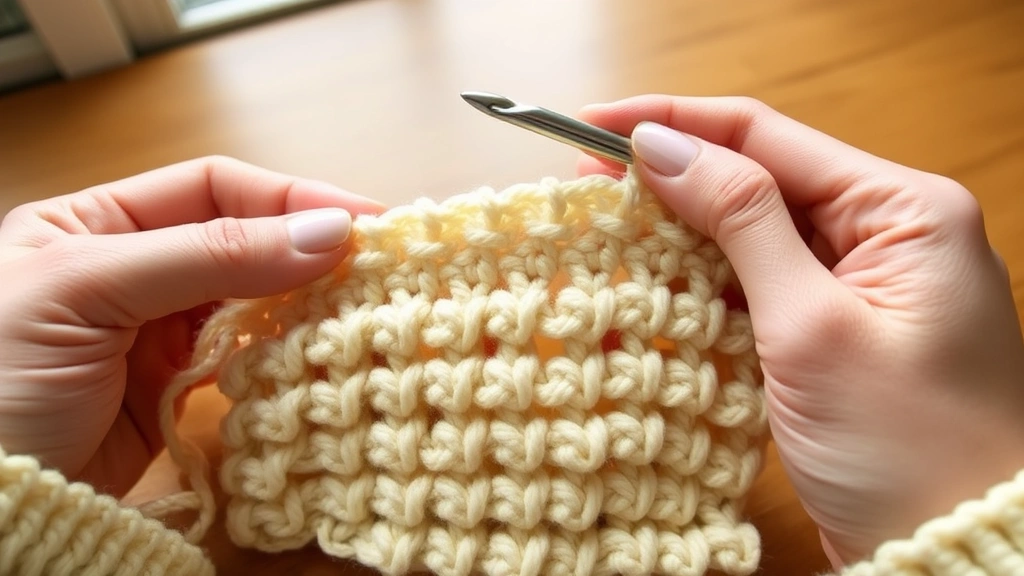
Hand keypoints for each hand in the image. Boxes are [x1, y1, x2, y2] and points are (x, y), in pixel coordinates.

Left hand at [0, 156, 383, 497]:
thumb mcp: (87, 291)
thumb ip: (209, 255)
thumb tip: (329, 231)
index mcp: (94, 223)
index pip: (212, 190)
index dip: (289, 199)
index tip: (361, 222)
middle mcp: (131, 270)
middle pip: (240, 241)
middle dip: (306, 249)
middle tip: (378, 266)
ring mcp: (153, 333)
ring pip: (250, 300)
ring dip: (301, 302)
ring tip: (360, 307)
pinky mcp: (172, 392)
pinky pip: (242, 360)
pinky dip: (280, 354)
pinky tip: (313, 352)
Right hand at [577, 96, 1023, 566]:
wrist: (954, 550)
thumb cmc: (906, 446)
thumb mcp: (813, 326)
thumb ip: (741, 223)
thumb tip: (662, 146)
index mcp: (903, 209)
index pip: (766, 137)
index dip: (673, 123)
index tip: (591, 126)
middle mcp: (887, 232)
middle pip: (757, 180)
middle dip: (671, 180)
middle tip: (585, 184)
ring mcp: (862, 284)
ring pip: (751, 236)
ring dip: (681, 237)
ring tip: (606, 234)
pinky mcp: (836, 330)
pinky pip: (760, 288)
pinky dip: (705, 289)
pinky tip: (652, 290)